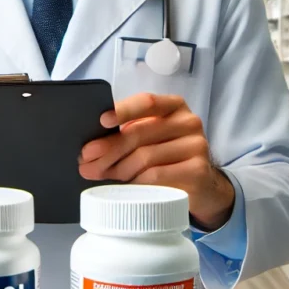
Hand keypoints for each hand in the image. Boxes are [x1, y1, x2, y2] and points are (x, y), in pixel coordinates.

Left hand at [78, 93, 234, 230]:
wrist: (202, 186)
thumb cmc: (168, 158)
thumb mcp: (151, 139)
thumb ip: (127, 135)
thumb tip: (90, 149)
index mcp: (174, 107)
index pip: (147, 102)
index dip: (122, 110)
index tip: (101, 120)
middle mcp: (188, 122)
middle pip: (139, 133)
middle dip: (108, 148)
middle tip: (86, 161)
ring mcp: (196, 146)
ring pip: (145, 157)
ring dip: (117, 168)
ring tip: (101, 175)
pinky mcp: (198, 171)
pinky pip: (157, 176)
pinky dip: (136, 182)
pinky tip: (125, 186)